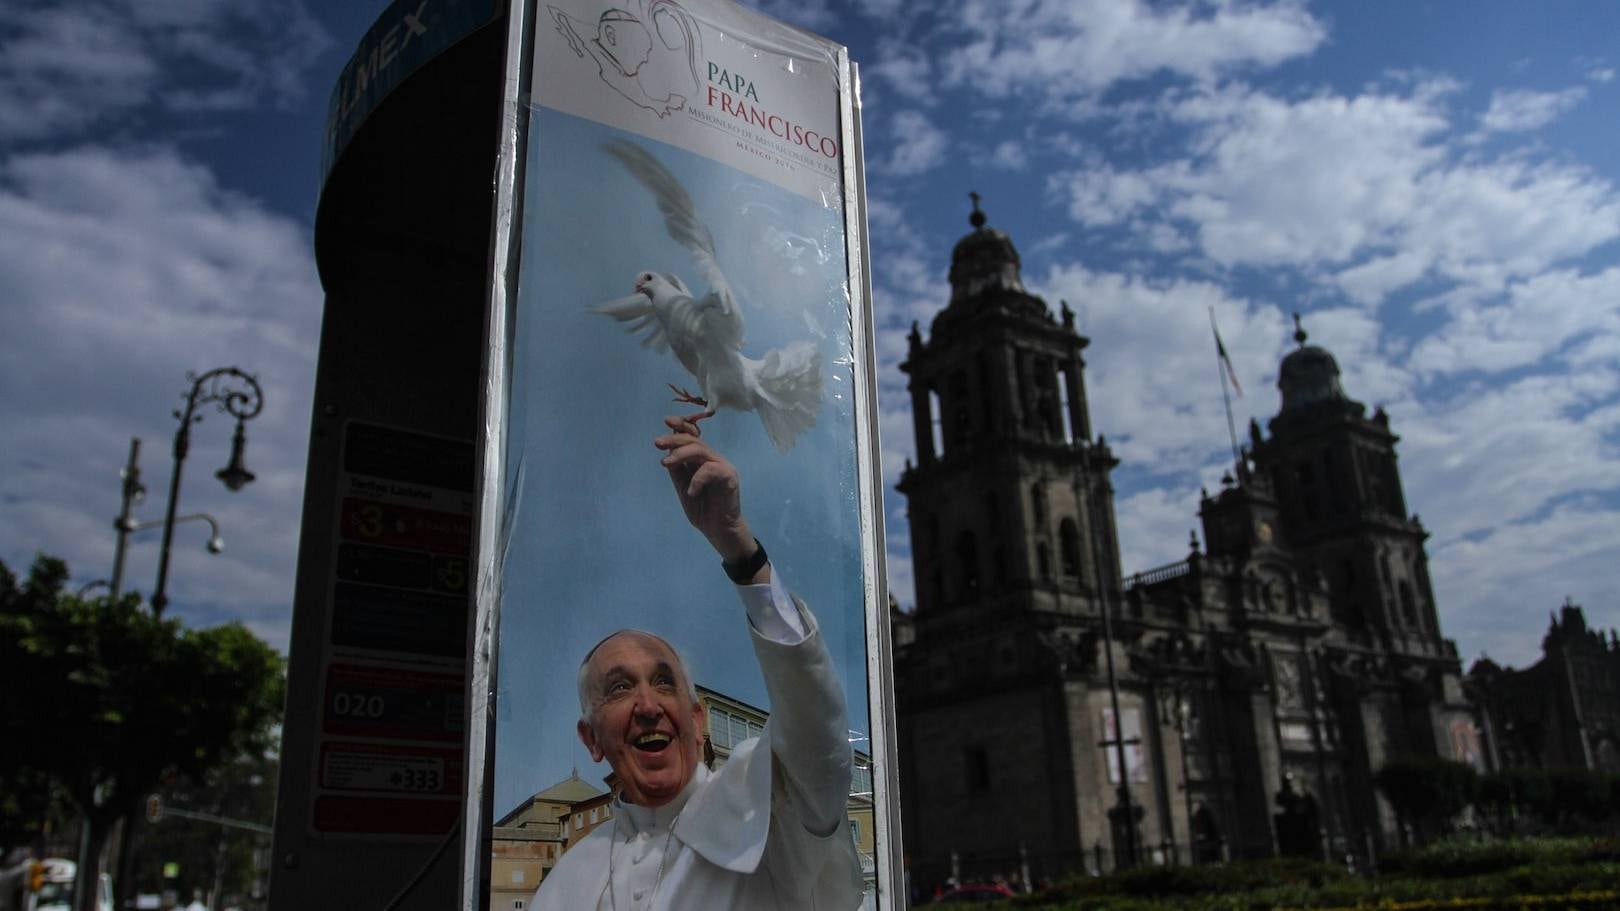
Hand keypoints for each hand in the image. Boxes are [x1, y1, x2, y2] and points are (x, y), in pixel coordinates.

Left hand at [654, 416, 755, 561]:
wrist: (719, 531)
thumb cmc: (702, 509)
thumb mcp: (683, 487)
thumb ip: (677, 470)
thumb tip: (667, 450)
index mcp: (701, 460)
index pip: (693, 436)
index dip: (681, 426)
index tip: (667, 421)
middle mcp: (713, 459)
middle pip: (694, 440)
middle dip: (674, 439)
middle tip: (657, 443)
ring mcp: (723, 467)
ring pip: (702, 450)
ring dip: (681, 454)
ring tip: (665, 463)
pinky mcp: (730, 477)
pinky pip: (711, 470)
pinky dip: (697, 479)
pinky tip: (691, 492)